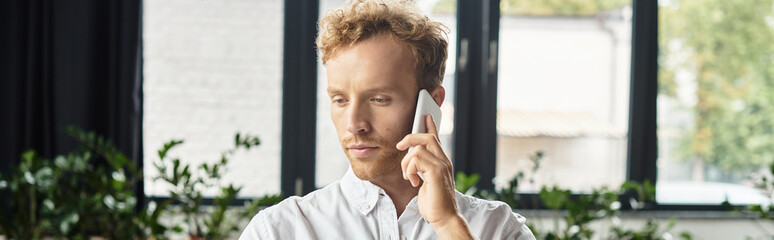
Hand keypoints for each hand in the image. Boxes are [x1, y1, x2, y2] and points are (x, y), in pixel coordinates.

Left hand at [396, 115, 472, 238]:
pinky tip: (412, 181)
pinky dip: (409, 170)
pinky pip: (416, 159)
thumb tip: (411, 160)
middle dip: (411, 137)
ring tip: (407, 176)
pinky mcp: (436, 172)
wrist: (444, 218)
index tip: (425, 116)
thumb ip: (422, 169)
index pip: (436, 139)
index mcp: (442, 162)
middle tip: (399, 146)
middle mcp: (444, 161)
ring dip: (406, 162)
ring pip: (418, 148)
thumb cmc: (434, 203)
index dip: (430, 126)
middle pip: (427, 137)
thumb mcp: (426, 182)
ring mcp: (441, 166)